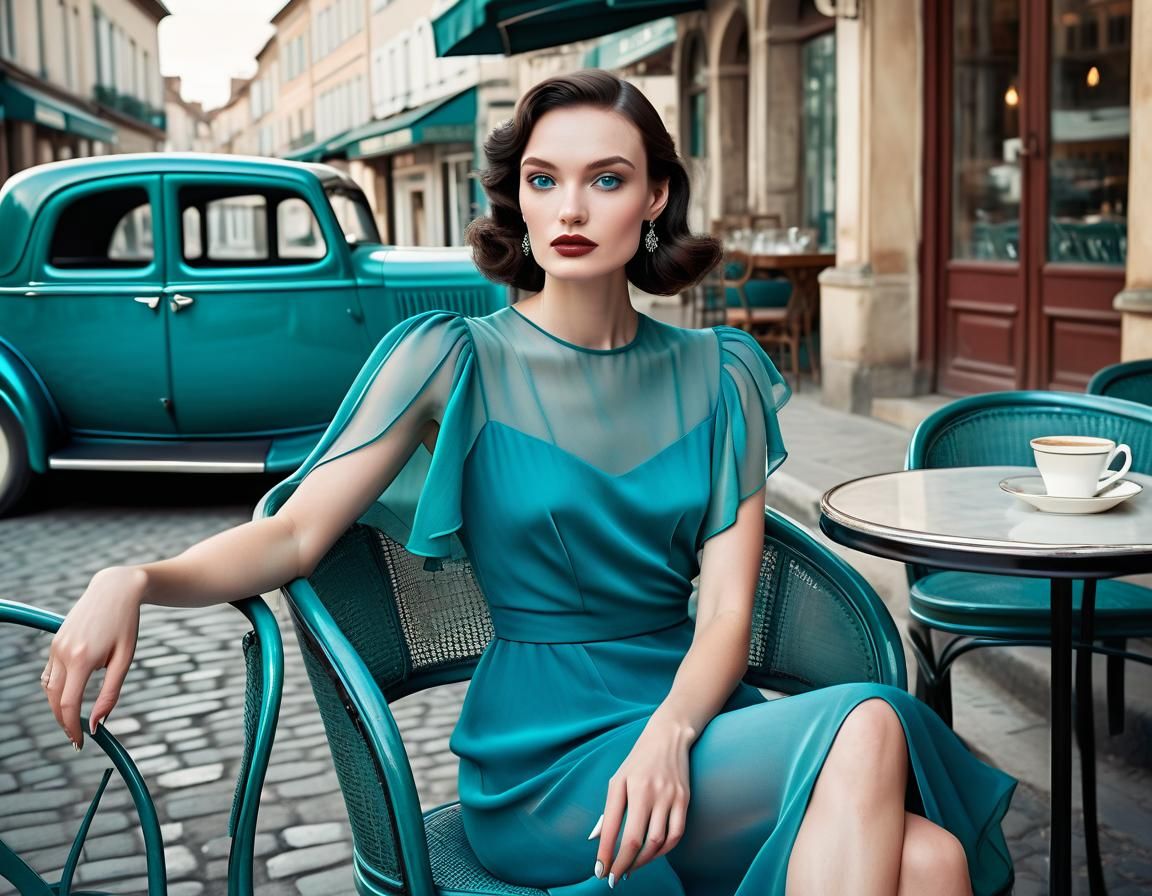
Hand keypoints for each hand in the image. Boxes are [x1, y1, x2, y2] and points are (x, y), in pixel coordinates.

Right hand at [41, 566, 144, 748]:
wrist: (115, 590)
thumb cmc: (126, 625)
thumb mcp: (125, 659)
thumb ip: (111, 693)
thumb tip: (97, 723)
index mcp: (82, 659)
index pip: (68, 704)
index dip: (72, 727)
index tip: (80, 742)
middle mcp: (63, 653)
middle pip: (54, 700)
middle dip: (63, 721)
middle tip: (76, 736)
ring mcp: (55, 647)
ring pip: (48, 688)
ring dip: (57, 706)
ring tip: (74, 719)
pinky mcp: (54, 642)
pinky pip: (49, 673)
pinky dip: (56, 689)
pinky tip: (69, 695)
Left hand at [590, 716, 693, 884]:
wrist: (668, 736)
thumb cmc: (638, 760)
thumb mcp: (617, 779)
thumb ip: (608, 810)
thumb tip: (595, 839)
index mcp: (624, 785)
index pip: (611, 827)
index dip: (605, 853)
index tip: (599, 872)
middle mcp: (646, 791)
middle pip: (634, 839)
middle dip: (622, 864)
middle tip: (614, 878)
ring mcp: (668, 796)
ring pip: (656, 842)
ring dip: (642, 861)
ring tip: (631, 868)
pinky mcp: (684, 799)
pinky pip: (675, 834)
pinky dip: (663, 851)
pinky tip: (652, 855)